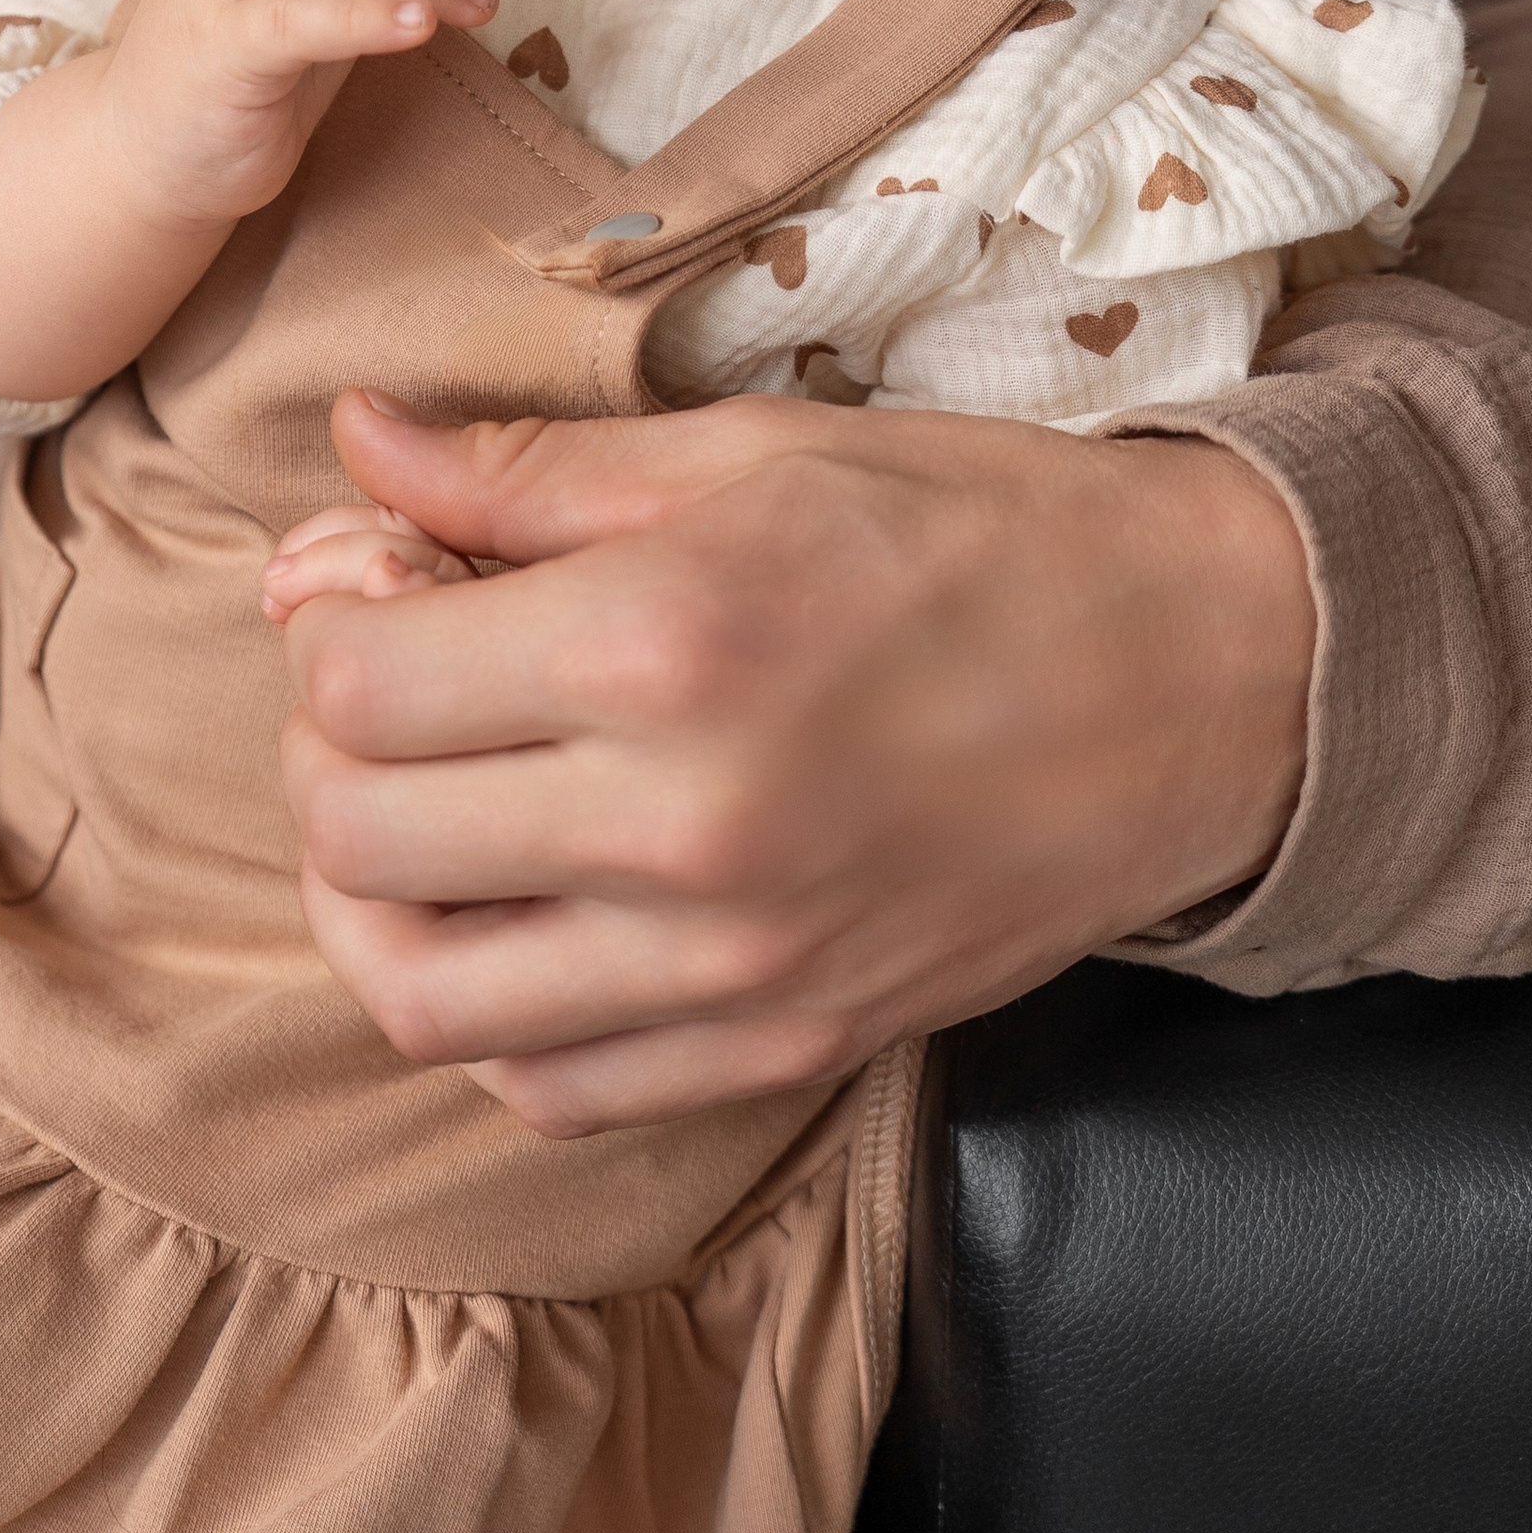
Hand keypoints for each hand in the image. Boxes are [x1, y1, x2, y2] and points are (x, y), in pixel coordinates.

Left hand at [280, 385, 1313, 1135]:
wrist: (1203, 683)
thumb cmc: (976, 539)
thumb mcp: (748, 455)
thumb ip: (525, 473)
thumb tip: (354, 445)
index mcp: (663, 644)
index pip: (357, 687)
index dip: (328, 631)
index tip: (381, 593)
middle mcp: (682, 826)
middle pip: (361, 840)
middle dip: (333, 755)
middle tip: (389, 694)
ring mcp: (732, 966)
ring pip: (422, 998)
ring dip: (377, 905)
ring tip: (420, 818)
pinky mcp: (780, 1050)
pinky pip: (548, 1086)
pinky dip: (490, 1015)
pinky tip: (519, 918)